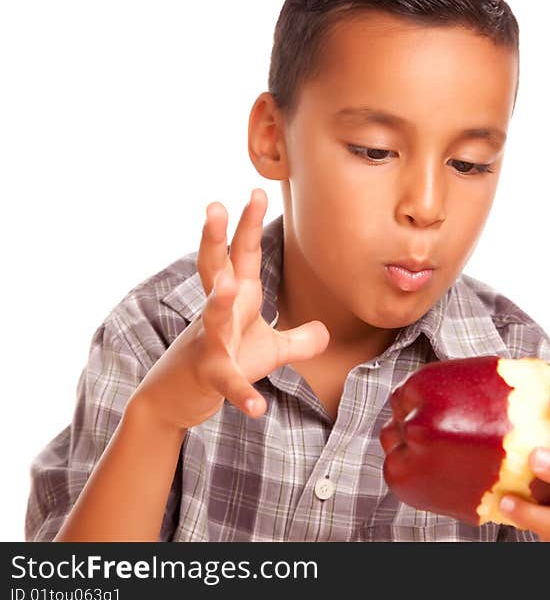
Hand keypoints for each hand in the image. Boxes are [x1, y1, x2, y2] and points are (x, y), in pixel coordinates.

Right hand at [128, 188, 329, 430]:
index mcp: (237, 300)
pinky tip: (258, 408)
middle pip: (216, 271)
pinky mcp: (209, 378)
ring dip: (220, 305)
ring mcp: (210, 345)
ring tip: (230, 287)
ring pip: (214, 322)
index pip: (244, 256)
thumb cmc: (224, 363)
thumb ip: (298, 340)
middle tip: (215, 206)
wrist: (174, 399)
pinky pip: (228, 385)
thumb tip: (324, 331)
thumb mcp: (267, 351)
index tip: (257, 191)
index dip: (249, 225)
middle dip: (216, 240)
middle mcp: (219, 315)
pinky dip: (243, 394)